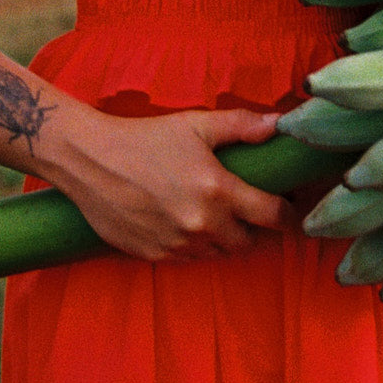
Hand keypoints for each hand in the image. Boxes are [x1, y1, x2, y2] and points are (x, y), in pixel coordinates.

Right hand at [51, 107, 296, 262]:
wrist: (90, 161)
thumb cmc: (145, 138)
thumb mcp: (196, 124)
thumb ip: (242, 125)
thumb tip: (279, 124)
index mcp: (218, 191)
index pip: (272, 216)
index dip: (288, 214)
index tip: (292, 209)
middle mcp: (201, 225)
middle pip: (248, 242)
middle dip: (255, 228)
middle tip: (251, 209)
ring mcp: (177, 244)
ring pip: (218, 253)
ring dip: (225, 238)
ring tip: (218, 214)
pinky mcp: (154, 256)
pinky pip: (189, 259)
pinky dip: (196, 245)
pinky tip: (187, 221)